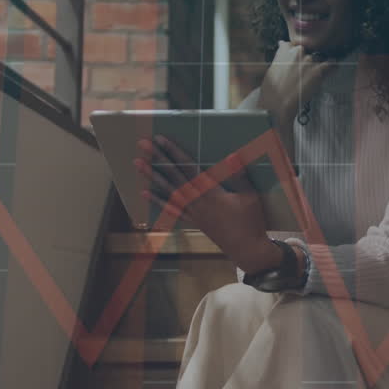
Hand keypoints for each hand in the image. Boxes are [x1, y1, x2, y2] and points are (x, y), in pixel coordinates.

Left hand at [133, 136, 275, 270]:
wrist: (246, 249)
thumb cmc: (251, 222)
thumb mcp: (251, 197)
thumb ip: (240, 176)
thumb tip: (232, 155)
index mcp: (211, 192)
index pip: (189, 167)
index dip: (174, 152)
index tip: (161, 139)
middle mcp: (197, 201)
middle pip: (174, 176)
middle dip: (158, 159)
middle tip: (142, 144)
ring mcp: (193, 212)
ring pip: (169, 191)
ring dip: (152, 176)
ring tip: (138, 164)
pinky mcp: (194, 222)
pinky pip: (172, 210)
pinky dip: (159, 201)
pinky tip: (146, 193)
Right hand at [256, 41, 336, 126]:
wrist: (278, 106)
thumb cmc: (271, 92)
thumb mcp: (270, 71)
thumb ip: (279, 57)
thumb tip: (282, 46)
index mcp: (284, 51)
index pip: (292, 45)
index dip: (294, 53)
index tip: (295, 59)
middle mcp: (297, 52)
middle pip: (305, 52)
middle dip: (304, 60)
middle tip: (302, 73)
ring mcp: (308, 60)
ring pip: (317, 58)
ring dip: (316, 66)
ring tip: (312, 77)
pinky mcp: (318, 71)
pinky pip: (330, 65)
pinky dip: (332, 68)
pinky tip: (332, 70)